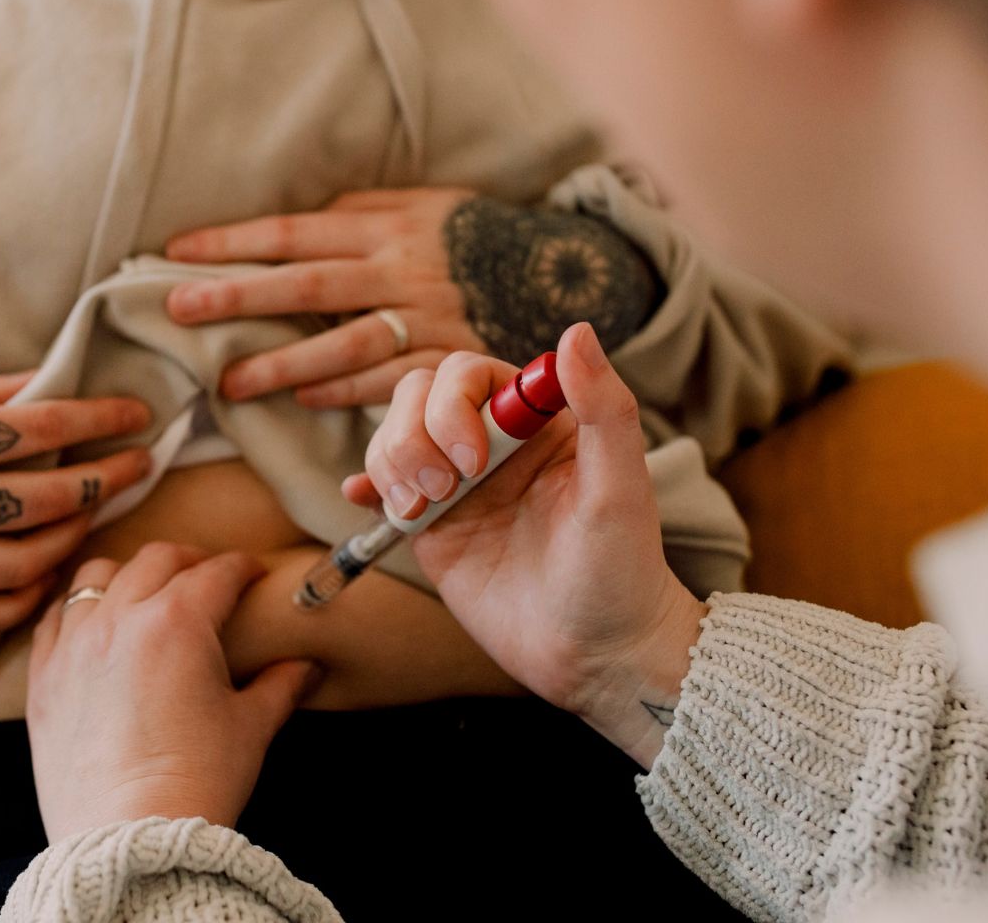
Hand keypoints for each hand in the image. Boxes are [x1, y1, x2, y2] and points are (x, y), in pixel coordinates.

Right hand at [0, 366, 152, 638]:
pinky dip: (22, 600)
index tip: (139, 413)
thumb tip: (45, 385)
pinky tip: (46, 573)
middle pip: (45, 499)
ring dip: (74, 538)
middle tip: (141, 463)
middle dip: (105, 478)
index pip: (38, 431)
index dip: (99, 417)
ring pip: (23, 564)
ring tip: (94, 513)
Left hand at [26, 543, 318, 841]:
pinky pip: (52, 621)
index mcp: (177, 622)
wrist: (128, 837)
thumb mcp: (249, 729)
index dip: (242, 568)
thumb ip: (280, 687)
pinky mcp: (43, 679)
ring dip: (126, 576)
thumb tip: (307, 667)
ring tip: (143, 592)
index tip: (253, 573)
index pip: (217, 573)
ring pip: (95, 577)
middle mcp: (119, 619)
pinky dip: (76, 613)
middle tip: (206, 575)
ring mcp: (73, 646)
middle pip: (156, 560)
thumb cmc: (196, 783)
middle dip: (188, 560)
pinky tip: (91, 626)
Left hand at [164, 188, 486, 407]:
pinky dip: (345, 392)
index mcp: (385, 226)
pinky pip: (389, 381)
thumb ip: (361, 210)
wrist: (564, 269)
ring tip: (231, 383)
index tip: (178, 251)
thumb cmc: (472, 234)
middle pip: (306, 285)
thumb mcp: (422, 204)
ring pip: (343, 343)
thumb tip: (297, 225)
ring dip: (283, 364)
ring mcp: (425, 319)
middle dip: (238, 297)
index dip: (235, 241)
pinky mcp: (449, 360)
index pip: (295, 232)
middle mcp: (399, 271)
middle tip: (178, 310)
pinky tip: (304, 398)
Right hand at [344, 324, 706, 765]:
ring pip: (394, 434)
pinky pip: (382, 486)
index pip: (471, 372)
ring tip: (421, 509)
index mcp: (540, 421)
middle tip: (445, 490)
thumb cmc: (621, 572)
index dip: (455, 402)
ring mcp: (458, 483)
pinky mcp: (432, 526)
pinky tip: (366, 499)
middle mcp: (494, 443)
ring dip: (391, 461)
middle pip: (420, 395)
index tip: (475, 459)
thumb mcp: (621, 489)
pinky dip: (367, 485)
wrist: (594, 656)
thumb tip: (578, 332)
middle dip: (415, 435)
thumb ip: (604, 408)